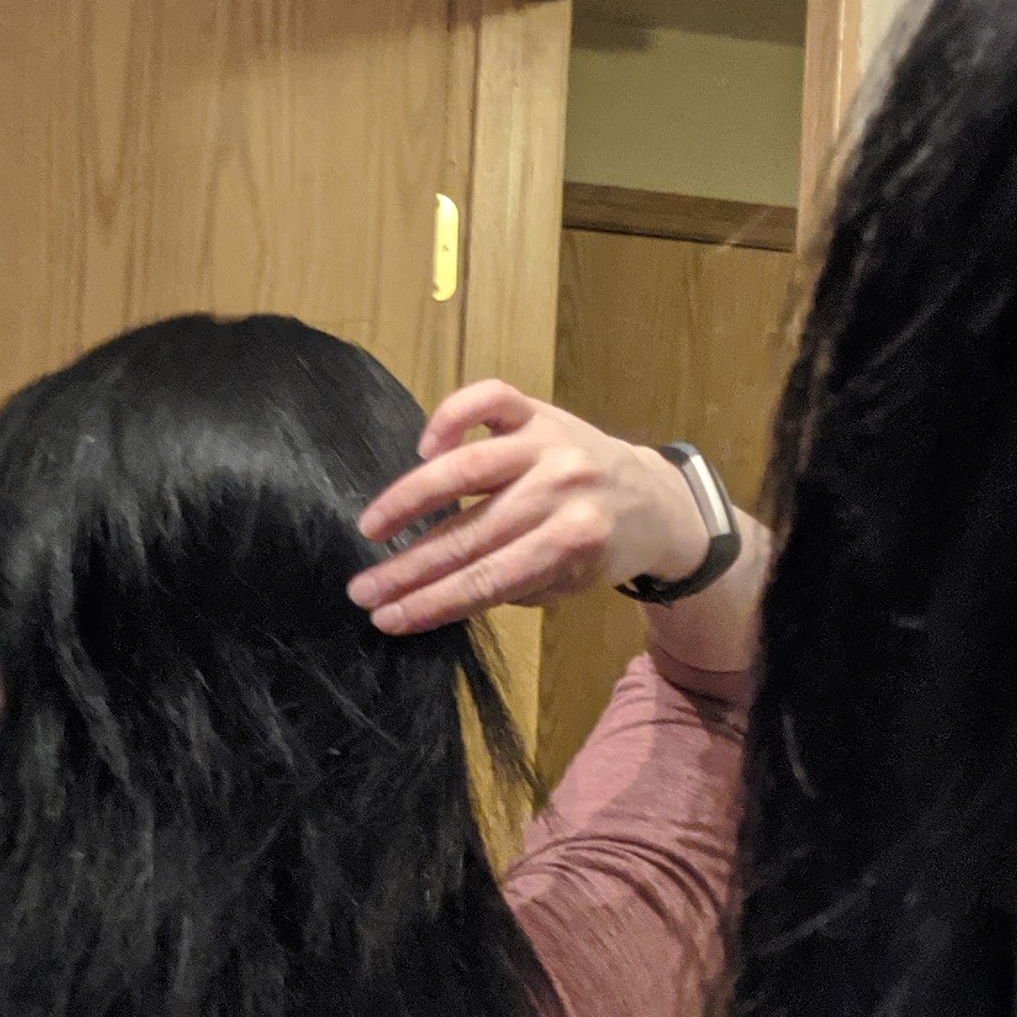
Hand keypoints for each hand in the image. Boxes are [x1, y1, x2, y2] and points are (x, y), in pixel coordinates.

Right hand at [348, 380, 707, 635]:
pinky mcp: (541, 411)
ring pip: (465, 467)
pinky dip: (451, 417)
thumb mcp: (564, 583)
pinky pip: (490, 399)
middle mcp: (561, 488)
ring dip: (408, 500)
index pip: (486, 579)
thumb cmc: (596, 549)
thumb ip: (508, 585)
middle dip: (408, 569)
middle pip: (468, 534)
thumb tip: (431, 591)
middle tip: (362, 590)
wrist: (653, 499)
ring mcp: (550, 443)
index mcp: (574, 541)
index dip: (432, 602)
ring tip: (372, 528)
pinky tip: (424, 448)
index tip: (388, 617)